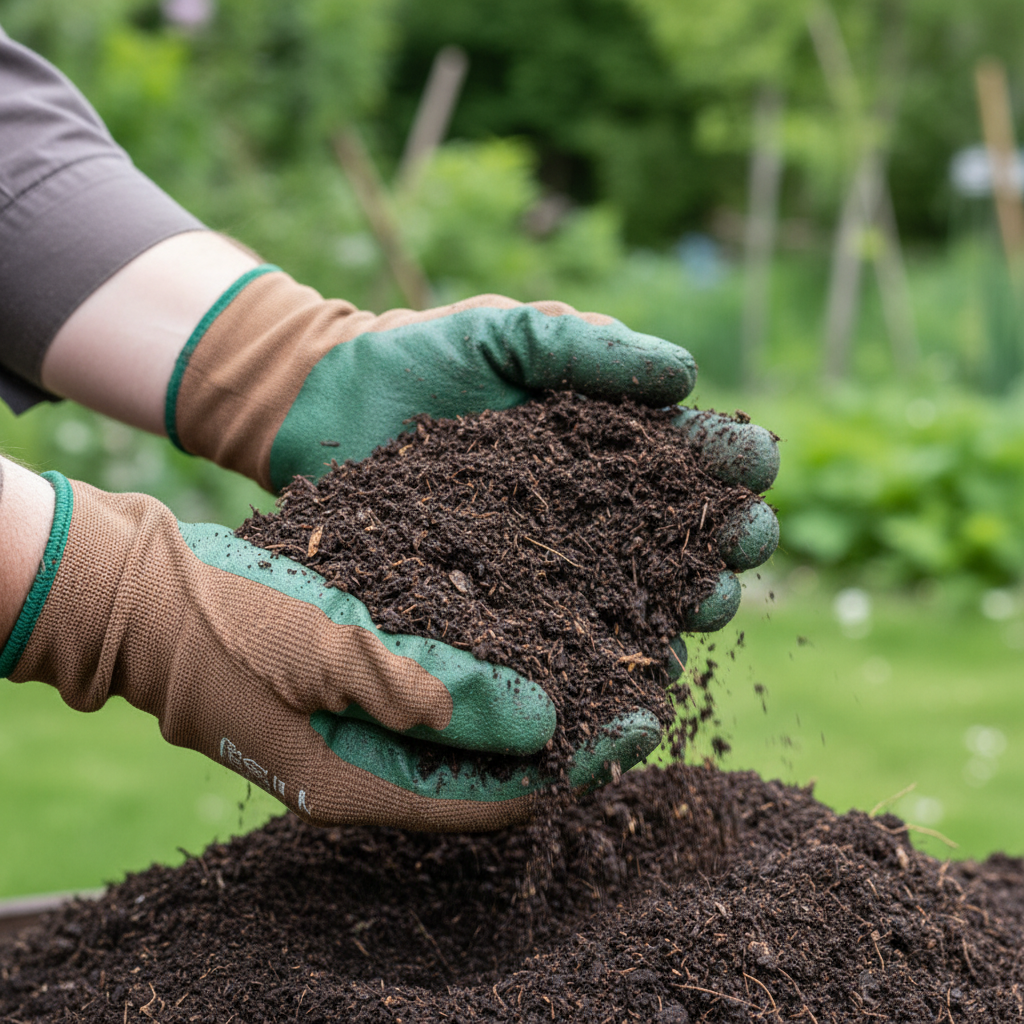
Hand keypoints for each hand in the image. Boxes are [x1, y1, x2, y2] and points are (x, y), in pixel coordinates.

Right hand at [0, 472, 658, 828]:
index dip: (576, 768)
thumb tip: (543, 723)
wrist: (144, 587)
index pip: (499, 800)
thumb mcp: (326, 650)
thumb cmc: (223, 618)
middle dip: (575, 731)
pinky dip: (499, 653)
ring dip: (545, 685)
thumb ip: (431, 690)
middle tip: (646, 685)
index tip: (642, 723)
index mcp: (370, 782)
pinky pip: (453, 676)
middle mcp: (381, 761)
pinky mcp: (368, 673)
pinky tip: (538, 607)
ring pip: (484, 719)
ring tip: (611, 641)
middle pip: (502, 767)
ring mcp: (372, 720)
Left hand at [166, 265, 778, 625]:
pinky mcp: (510, 609)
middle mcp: (598, 512)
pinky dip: (612, 657)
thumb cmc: (427, 359)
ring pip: (645, 599)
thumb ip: (589, 348)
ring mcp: (558, 567)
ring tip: (702, 604)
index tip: (753, 464)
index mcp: (612, 442)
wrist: (336, 406)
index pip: (695, 457)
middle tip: (741, 541)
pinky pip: (571, 640)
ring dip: (687, 604)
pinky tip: (638, 667)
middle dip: (729, 540)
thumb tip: (686, 374)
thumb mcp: (509, 336)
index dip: (734, 460)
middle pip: (688, 537)